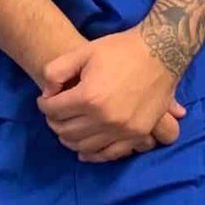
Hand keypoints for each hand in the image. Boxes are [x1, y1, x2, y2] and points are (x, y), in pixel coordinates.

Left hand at [38, 31, 186, 161]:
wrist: (161, 52)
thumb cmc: (120, 49)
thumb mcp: (83, 51)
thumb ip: (55, 71)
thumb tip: (47, 94)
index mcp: (89, 97)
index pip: (53, 110)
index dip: (44, 105)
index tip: (45, 100)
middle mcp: (104, 118)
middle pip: (66, 131)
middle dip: (54, 122)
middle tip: (55, 114)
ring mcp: (123, 130)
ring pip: (84, 146)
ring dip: (69, 139)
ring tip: (68, 128)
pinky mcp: (137, 134)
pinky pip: (109, 154)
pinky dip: (93, 155)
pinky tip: (85, 150)